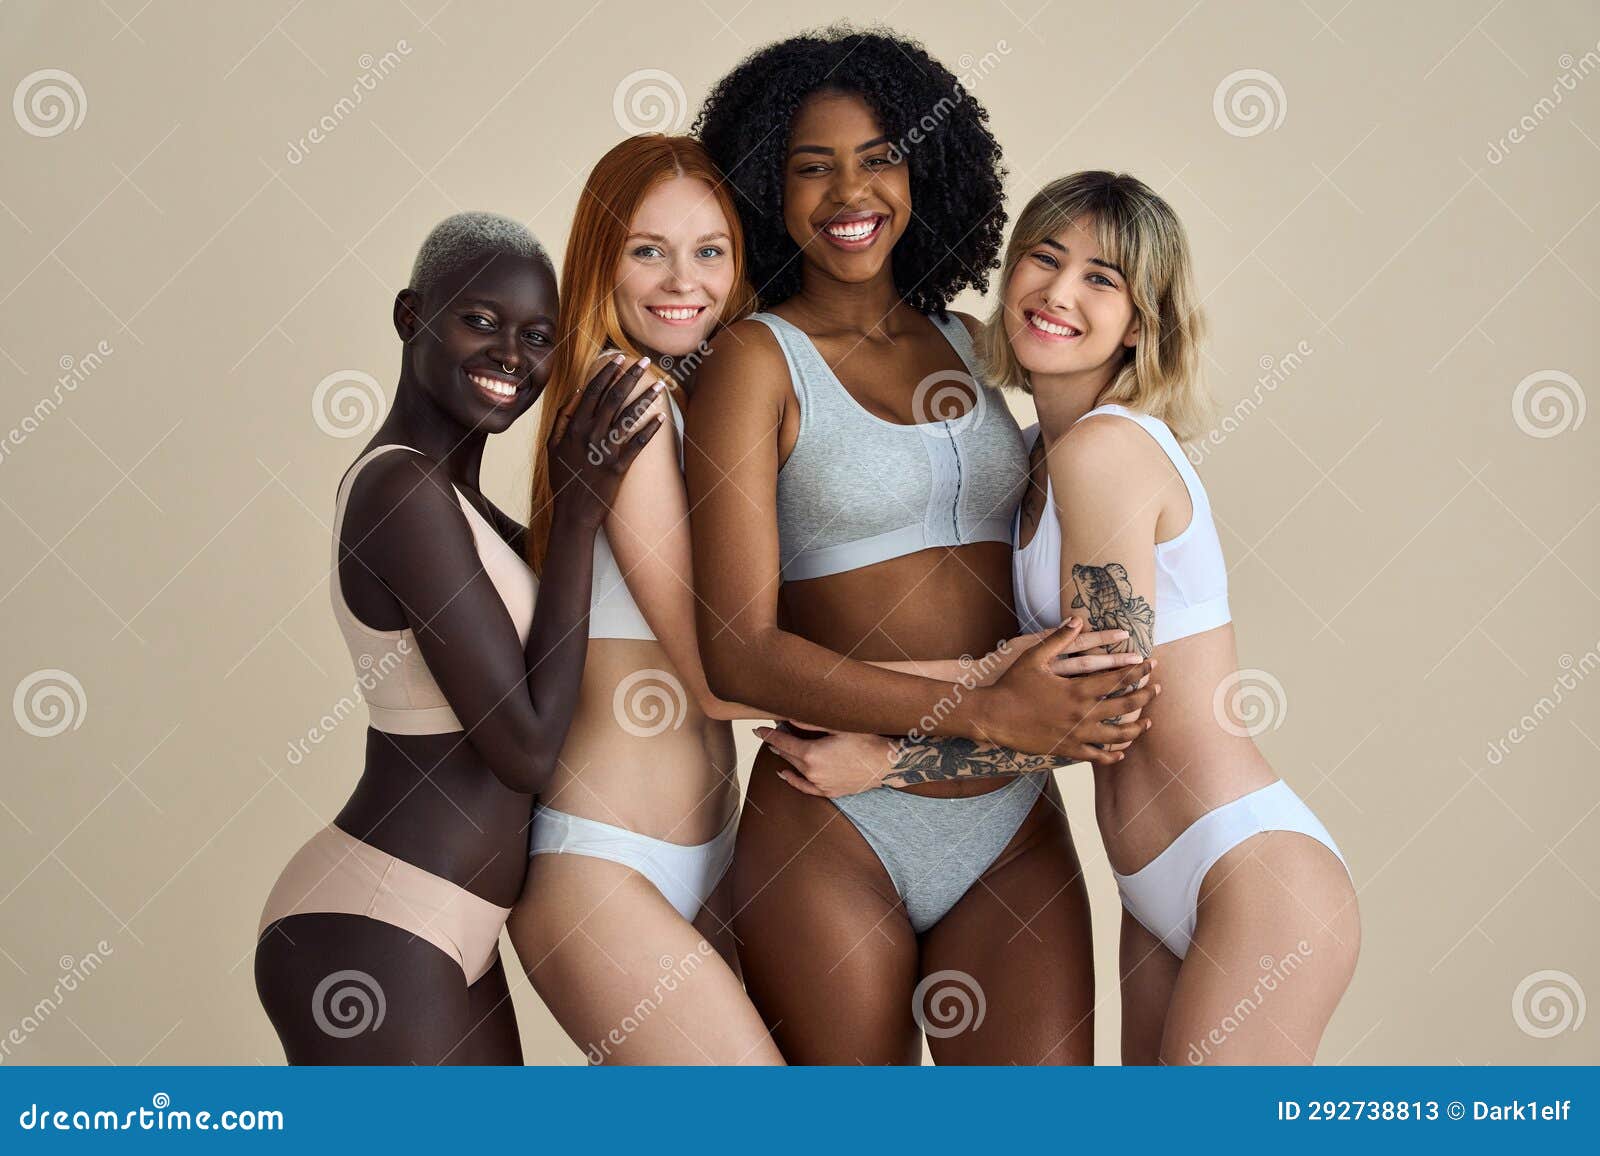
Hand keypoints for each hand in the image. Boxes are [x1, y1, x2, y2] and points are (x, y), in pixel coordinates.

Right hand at [547, 355, 664, 526]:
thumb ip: (562, 418)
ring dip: (646, 398)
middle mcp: (590, 435)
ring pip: (628, 417)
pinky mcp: (618, 467)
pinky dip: (650, 430)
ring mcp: (605, 451)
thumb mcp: (552, 446)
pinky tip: (662, 417)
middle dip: (629, 376)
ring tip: (660, 384)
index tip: (618, 357)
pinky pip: (637, 445)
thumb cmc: (563, 478)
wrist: (572, 512)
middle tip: (644, 361)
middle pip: (613, 398)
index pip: (592, 392)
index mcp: (574, 427)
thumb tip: (576, 393)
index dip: (606, 373)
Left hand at [755, 720, 894, 797]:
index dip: (768, 735)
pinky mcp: (828, 792)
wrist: (886, 764)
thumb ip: (810, 722)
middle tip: (772, 732)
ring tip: (778, 747)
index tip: (757, 730)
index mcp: (811, 754)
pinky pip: (804, 787)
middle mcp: (812, 772)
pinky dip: (792, 780)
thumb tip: (788, 717)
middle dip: (778, 743)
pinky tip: (784, 773)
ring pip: (795, 769)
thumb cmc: (865, 740)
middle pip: (787, 755)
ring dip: (786, 758)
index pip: (782, 742)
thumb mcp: (838, 726)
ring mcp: (820, 784)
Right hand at [976, 617, 1158, 763]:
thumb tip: (1077, 618)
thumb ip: (1058, 637)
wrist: (993, 716)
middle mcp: (1082, 714)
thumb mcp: (1033, 656)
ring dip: (1136, 728)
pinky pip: (1097, 755)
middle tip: (1158, 689)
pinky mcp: (1067, 749)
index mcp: (1077, 690)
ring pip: (1117, 735)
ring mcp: (1076, 734)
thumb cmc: (1012, 684)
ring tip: (1147, 722)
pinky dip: (1112, 753)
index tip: (1149, 664)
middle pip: (1125, 706)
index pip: (1118, 679)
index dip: (1137, 670)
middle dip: (1145, 696)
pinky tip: (1121, 750)